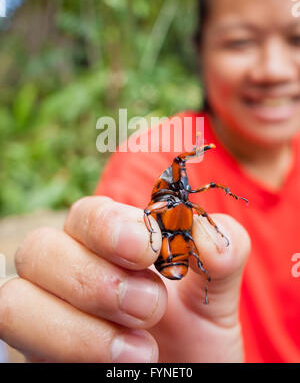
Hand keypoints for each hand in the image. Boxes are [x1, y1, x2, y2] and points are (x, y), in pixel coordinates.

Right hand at [0, 196, 249, 361]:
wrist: (183, 382)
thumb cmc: (194, 341)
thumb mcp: (215, 298)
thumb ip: (222, 254)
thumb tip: (210, 232)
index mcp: (107, 248)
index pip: (85, 214)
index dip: (109, 225)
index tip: (151, 249)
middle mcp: (68, 276)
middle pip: (37, 249)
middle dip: (94, 278)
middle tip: (151, 307)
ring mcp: (47, 318)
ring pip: (14, 301)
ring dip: (75, 326)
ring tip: (141, 350)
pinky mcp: (39, 357)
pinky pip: (16, 347)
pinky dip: (65, 352)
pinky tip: (113, 366)